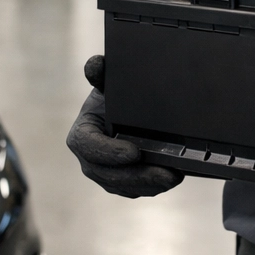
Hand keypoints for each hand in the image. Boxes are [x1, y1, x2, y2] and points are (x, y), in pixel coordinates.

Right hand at [66, 54, 182, 197]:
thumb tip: (96, 64)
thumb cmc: (113, 97)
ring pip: (123, 186)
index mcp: (81, 134)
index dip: (110, 152)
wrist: (121, 112)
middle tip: (165, 173)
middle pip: (108, 174)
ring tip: (173, 177)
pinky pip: (134, 190)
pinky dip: (151, 187)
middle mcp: (88, 159)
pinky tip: (169, 179)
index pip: (90, 147)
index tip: (134, 152)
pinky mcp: (119, 184)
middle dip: (138, 176)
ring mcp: (103, 174)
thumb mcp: (108, 84)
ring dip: (149, 184)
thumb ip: (101, 73)